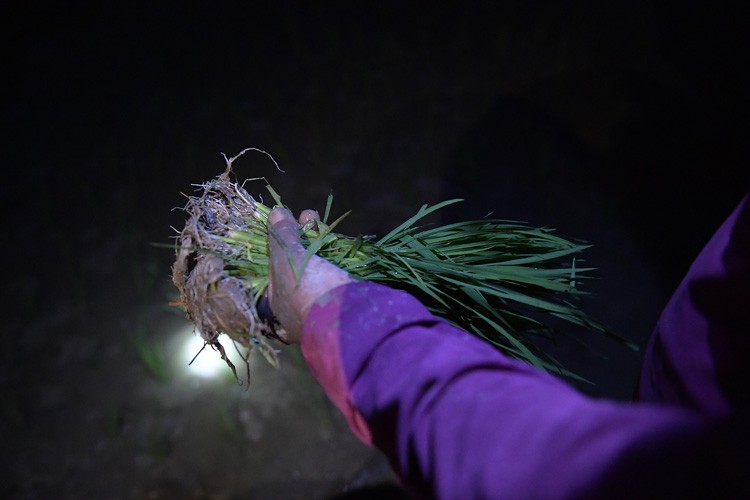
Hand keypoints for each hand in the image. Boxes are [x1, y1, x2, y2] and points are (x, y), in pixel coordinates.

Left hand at [267, 207, 352, 343]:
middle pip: (299, 263)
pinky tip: (337, 237)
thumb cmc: (308, 292)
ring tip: (318, 218)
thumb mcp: (289, 260)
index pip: (276, 266)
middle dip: (301, 236)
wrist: (349, 318)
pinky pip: (338, 271)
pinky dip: (336, 252)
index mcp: (280, 302)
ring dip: (318, 239)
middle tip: (309, 215)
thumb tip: (276, 213)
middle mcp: (301, 305)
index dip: (280, 240)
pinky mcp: (347, 297)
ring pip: (320, 264)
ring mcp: (325, 301)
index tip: (286, 220)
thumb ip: (282, 236)